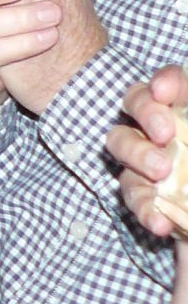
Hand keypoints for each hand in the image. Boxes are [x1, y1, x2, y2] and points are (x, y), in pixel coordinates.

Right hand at [110, 65, 187, 238]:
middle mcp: (167, 128)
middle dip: (145, 111)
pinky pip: (133, 194)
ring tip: (160, 172)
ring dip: (136, 154)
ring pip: (121, 142)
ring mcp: (152, 160)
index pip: (174, 83)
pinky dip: (144, 207)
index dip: (168, 81)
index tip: (164, 93)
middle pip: (137, 101)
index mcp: (186, 113)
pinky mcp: (147, 196)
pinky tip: (160, 221)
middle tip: (163, 134)